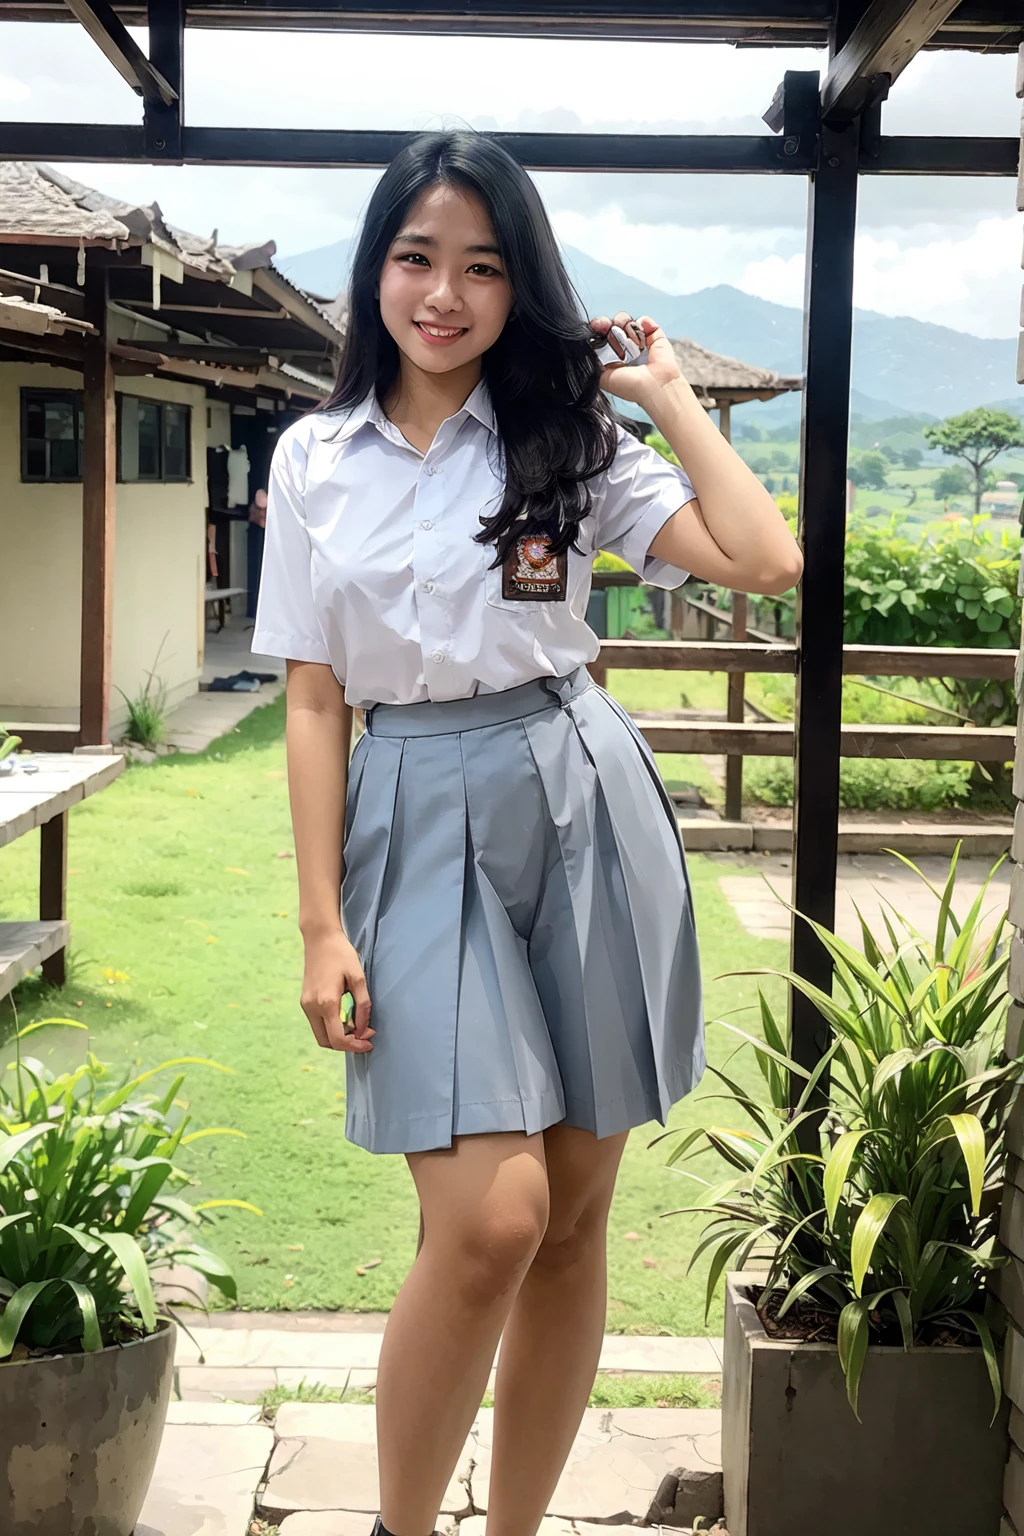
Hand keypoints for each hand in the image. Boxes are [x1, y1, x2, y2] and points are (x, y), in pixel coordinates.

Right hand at [300, 928, 373, 1052]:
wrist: (320, 938)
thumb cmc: (341, 954)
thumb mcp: (358, 977)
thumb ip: (363, 1005)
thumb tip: (364, 1028)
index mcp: (326, 1002)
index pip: (338, 1038)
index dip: (355, 1045)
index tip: (369, 1042)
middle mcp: (312, 1007)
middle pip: (327, 1042)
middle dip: (346, 1045)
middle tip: (364, 1036)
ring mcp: (306, 1005)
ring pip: (320, 1035)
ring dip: (337, 1037)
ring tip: (356, 1027)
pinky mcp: (304, 1001)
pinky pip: (317, 1024)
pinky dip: (330, 1028)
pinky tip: (345, 1018)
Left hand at [589, 311, 681, 403]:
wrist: (654, 385)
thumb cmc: (630, 386)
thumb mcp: (602, 378)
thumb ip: (592, 364)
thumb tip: (584, 350)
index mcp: (613, 357)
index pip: (601, 337)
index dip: (597, 329)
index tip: (596, 327)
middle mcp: (625, 348)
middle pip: (612, 325)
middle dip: (607, 323)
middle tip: (607, 327)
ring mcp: (640, 341)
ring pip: (626, 321)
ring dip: (624, 325)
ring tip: (628, 338)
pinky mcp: (654, 335)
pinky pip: (645, 321)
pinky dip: (643, 323)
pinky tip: (642, 333)